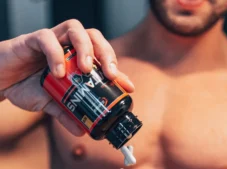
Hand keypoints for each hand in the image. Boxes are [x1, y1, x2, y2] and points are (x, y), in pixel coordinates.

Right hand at [0, 19, 134, 135]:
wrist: (1, 81)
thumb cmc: (27, 85)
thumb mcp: (51, 102)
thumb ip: (66, 112)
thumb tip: (82, 131)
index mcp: (76, 58)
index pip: (102, 57)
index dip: (118, 70)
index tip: (128, 87)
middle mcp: (68, 45)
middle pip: (94, 36)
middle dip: (106, 53)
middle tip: (110, 75)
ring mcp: (52, 40)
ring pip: (76, 29)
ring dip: (85, 48)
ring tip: (86, 70)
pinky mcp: (33, 40)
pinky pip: (47, 38)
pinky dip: (55, 54)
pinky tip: (58, 72)